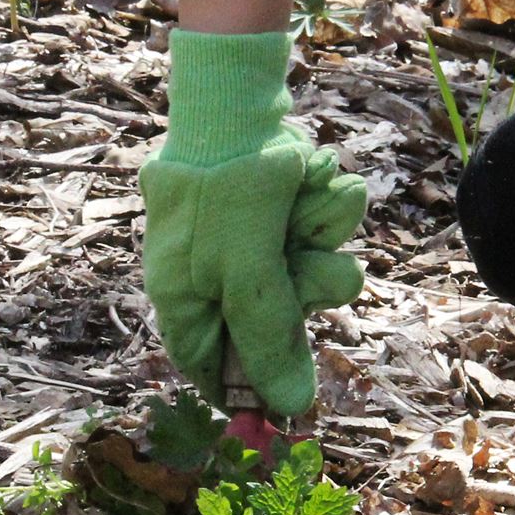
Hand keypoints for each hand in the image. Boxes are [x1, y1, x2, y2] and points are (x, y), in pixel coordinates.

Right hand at [140, 31, 367, 416]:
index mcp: (186, 298)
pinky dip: (328, 209)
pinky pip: (328, 234)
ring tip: (307, 209)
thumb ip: (270, 340)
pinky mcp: (288, 212)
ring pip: (317, 275)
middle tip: (312, 270)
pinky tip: (314, 183)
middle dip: (306, 293)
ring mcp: (257, 242)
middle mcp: (218, 275)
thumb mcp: (245, 276)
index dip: (250, 390)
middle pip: (280, 325)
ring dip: (323, 242)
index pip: (213, 368)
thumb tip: (292, 407)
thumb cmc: (225, 195)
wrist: (239, 103)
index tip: (290, 410)